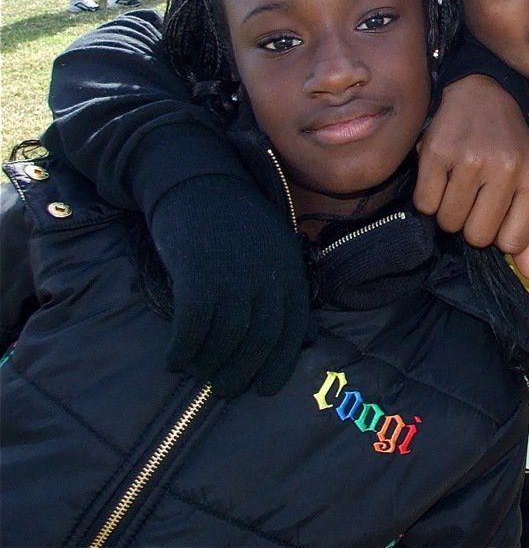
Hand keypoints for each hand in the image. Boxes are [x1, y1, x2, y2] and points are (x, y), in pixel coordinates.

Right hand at [152, 175, 315, 397]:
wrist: (203, 183)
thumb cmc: (240, 225)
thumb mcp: (278, 254)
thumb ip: (290, 294)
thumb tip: (309, 338)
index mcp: (289, 274)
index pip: (291, 332)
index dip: (277, 365)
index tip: (263, 388)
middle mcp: (267, 278)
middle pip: (259, 341)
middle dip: (241, 373)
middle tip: (224, 389)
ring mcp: (234, 277)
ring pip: (226, 339)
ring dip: (209, 365)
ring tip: (197, 373)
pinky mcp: (199, 275)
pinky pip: (193, 327)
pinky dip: (183, 349)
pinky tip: (175, 359)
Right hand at [414, 74, 528, 278]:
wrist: (483, 93)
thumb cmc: (508, 145)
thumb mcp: (528, 180)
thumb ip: (527, 228)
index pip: (511, 241)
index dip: (497, 236)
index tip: (495, 214)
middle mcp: (506, 168)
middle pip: (477, 236)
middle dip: (470, 225)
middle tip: (473, 198)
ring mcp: (470, 159)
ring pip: (449, 222)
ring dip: (448, 212)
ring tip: (458, 186)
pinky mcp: (437, 151)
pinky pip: (425, 203)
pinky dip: (429, 197)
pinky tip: (441, 176)